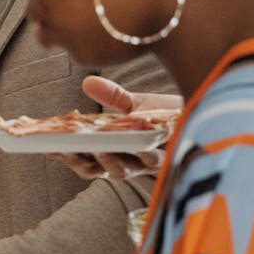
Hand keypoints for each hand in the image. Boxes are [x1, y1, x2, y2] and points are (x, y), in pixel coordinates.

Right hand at [49, 76, 180, 181]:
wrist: (208, 110)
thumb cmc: (171, 114)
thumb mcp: (136, 104)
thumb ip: (112, 97)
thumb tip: (87, 82)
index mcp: (116, 152)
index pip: (83, 158)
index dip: (63, 155)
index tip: (45, 145)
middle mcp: (129, 162)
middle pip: (97, 171)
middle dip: (80, 161)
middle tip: (66, 150)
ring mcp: (148, 163)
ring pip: (123, 171)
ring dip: (109, 162)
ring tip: (100, 149)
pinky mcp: (170, 157)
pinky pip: (153, 160)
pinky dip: (142, 152)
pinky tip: (136, 141)